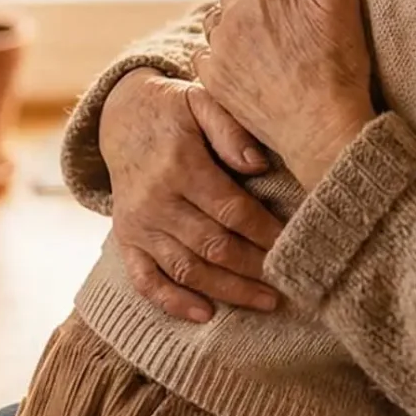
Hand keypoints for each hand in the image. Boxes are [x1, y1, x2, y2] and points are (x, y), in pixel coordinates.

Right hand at [98, 66, 285, 322]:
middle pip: (213, 246)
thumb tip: (258, 164)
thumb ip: (230, 128)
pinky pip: (145, 281)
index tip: (296, 245)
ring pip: (186, 269)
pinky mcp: (126, 240)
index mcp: (180, 165)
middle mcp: (156, 200)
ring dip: (228, 291)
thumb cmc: (174, 110)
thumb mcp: (201, 100)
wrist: (119, 117)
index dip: (266, 232)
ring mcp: (139, 225)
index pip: (232, 210)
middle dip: (255, 268)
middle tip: (290, 283)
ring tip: (266, 302)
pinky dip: (173, 303)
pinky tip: (205, 315)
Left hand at [196, 0, 376, 190]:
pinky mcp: (213, 80)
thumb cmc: (339, 63)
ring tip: (262, 21)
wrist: (322, 129)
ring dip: (236, 11)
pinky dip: (223, 45)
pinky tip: (244, 52)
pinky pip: (207, 49)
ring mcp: (217, 50)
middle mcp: (230, 16)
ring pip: (218, 13)